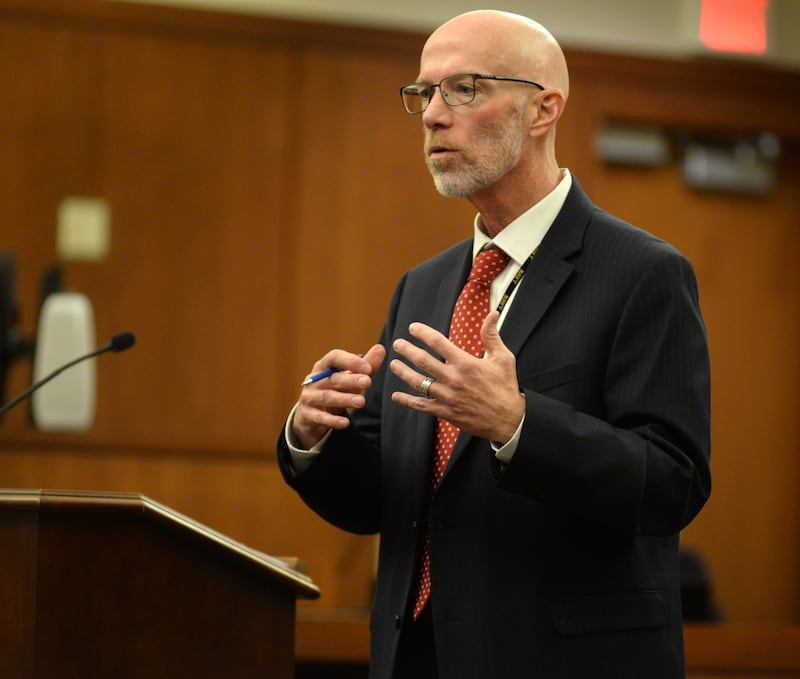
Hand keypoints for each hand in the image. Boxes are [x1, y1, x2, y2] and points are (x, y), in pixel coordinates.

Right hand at [293, 344, 385, 448]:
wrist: (312, 414)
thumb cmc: (335, 389)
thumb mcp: (349, 377)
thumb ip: (366, 365)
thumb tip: (381, 348)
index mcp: (323, 366)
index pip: (334, 357)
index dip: (350, 361)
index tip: (367, 367)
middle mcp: (314, 380)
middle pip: (333, 378)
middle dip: (350, 380)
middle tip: (368, 382)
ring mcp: (309, 397)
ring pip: (327, 397)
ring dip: (344, 399)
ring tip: (361, 401)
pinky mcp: (308, 415)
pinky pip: (320, 418)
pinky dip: (333, 420)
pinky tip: (345, 423)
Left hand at [390, 311, 524, 442]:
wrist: (508, 419)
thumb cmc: (506, 387)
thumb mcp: (503, 358)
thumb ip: (492, 336)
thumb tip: (492, 314)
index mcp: (465, 363)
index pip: (437, 342)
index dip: (422, 332)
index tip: (412, 328)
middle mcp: (453, 378)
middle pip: (422, 360)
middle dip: (406, 350)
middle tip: (397, 344)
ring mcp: (447, 396)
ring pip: (417, 382)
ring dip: (402, 372)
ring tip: (393, 364)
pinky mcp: (445, 412)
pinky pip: (421, 405)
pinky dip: (406, 401)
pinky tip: (396, 396)